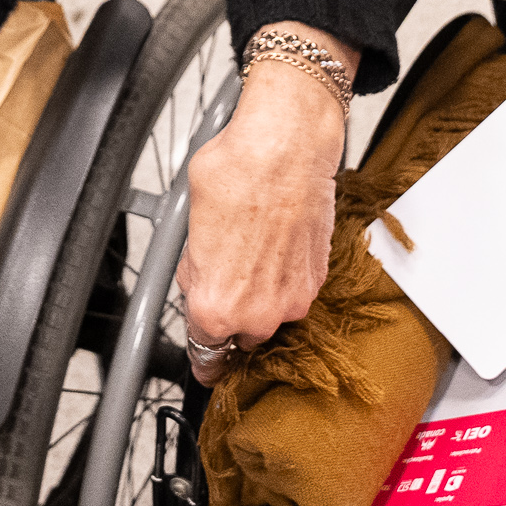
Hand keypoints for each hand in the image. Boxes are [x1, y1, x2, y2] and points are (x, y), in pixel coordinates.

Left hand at [175, 32, 350, 383]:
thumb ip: (195, 270)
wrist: (286, 146)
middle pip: (241, 338)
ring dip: (262, 296)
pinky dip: (285, 277)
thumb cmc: (236, 175)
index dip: (203, 355)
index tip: (206, 359)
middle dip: (232, 315)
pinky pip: (293, 291)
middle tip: (226, 277)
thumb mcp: (189, 226)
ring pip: (270, 315)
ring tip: (253, 251)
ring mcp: (293, 299)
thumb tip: (201, 278)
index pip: (205, 357)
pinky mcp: (316, 278)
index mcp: (215, 309)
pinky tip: (274, 244)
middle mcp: (258, 315)